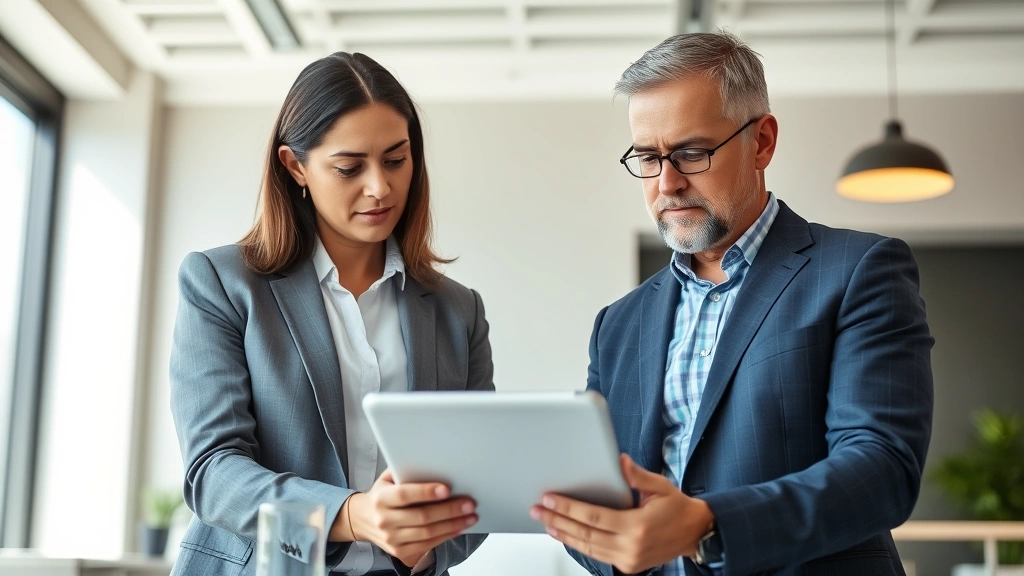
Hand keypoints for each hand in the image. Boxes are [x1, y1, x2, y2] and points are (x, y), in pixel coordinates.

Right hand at [332, 469, 476, 566]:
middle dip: (449, 510)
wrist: (363, 520)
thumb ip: (407, 472)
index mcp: (381, 498)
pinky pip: (428, 545)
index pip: (404, 495)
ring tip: (470, 516)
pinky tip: (458, 527)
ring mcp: (392, 539)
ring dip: (453, 525)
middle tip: (469, 503)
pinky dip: (446, 536)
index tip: (446, 489)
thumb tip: (436, 467)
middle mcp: (384, 520)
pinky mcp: (400, 552)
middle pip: (422, 516)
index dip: (425, 492)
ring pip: (428, 533)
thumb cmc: (382, 495)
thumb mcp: (387, 479)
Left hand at [530, 454, 713, 573]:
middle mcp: (631, 546)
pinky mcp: (628, 566)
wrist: (695, 533)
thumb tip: (620, 461)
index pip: (594, 516)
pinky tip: (565, 534)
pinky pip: (598, 554)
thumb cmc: (677, 508)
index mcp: (638, 526)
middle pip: (585, 534)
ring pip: (588, 547)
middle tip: (538, 509)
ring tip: (546, 522)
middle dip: (558, 520)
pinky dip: (579, 544)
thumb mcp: (660, 486)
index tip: (550, 498)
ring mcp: (629, 559)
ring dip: (564, 534)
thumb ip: (637, 475)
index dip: (569, 507)